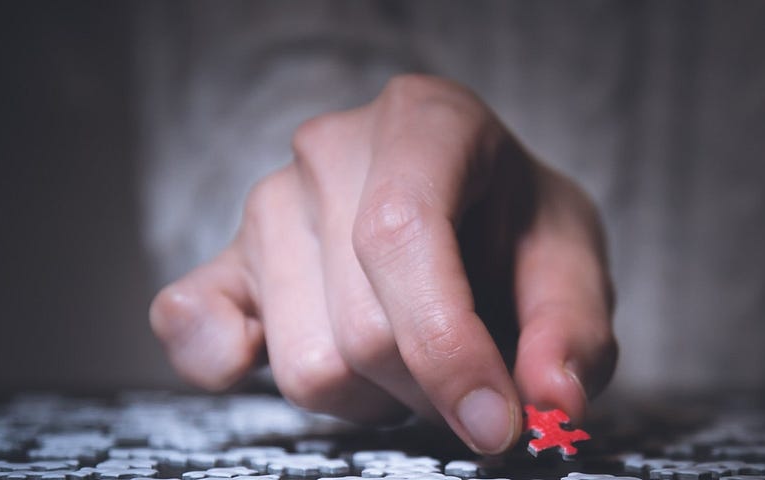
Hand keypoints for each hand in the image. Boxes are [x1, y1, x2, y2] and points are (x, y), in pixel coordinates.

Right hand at [149, 74, 616, 454]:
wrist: (474, 211)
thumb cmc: (519, 232)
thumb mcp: (573, 265)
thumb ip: (572, 331)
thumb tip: (552, 399)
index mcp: (425, 120)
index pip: (402, 234)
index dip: (446, 345)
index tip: (496, 424)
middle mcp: (331, 148)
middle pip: (362, 327)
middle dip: (432, 388)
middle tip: (476, 379)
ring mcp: (267, 204)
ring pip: (306, 364)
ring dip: (375, 399)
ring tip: (415, 356)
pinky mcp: (225, 263)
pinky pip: (191, 326)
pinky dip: (229, 363)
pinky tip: (292, 354)